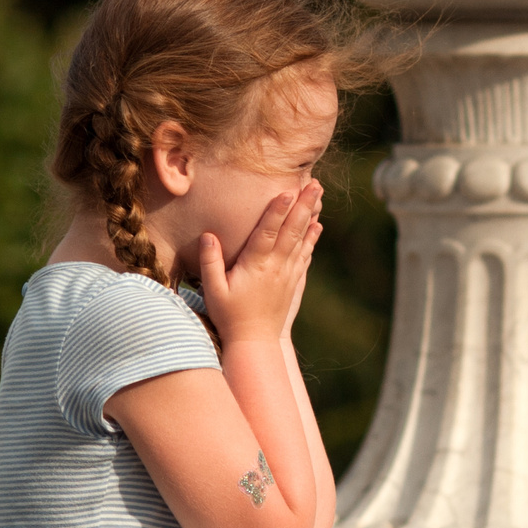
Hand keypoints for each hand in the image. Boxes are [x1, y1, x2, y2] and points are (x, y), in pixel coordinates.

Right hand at [198, 184, 321, 347]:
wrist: (254, 343)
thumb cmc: (229, 316)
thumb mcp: (213, 291)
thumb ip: (210, 262)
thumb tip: (208, 234)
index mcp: (256, 266)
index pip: (269, 232)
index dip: (278, 210)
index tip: (288, 190)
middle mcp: (276, 267)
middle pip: (292, 231)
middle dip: (303, 205)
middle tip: (315, 184)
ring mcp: (287, 275)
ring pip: (302, 240)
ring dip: (310, 216)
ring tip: (319, 196)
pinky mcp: (292, 283)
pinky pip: (304, 256)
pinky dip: (311, 239)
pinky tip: (316, 226)